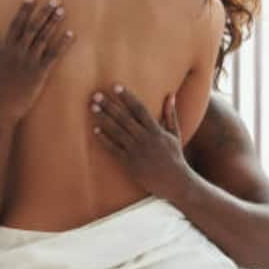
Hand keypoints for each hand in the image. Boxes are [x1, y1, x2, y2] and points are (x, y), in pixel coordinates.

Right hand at [0, 0, 74, 126]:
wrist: (0, 110)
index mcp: (5, 49)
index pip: (16, 24)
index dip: (24, 10)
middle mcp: (17, 53)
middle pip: (33, 28)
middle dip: (44, 12)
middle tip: (55, 0)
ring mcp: (29, 62)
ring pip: (44, 38)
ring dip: (54, 23)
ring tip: (62, 10)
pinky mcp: (39, 74)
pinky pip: (54, 55)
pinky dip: (63, 44)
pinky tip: (71, 34)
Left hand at [91, 86, 191, 201]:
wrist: (174, 182)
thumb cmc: (174, 156)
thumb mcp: (175, 134)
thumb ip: (170, 114)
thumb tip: (170, 95)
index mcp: (156, 130)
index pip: (139, 109)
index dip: (127, 97)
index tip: (116, 86)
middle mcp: (145, 139)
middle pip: (124, 118)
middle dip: (110, 105)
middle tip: (96, 95)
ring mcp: (136, 151)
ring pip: (117, 131)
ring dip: (104, 118)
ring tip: (93, 107)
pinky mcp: (129, 163)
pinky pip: (114, 149)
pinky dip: (104, 139)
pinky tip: (95, 129)